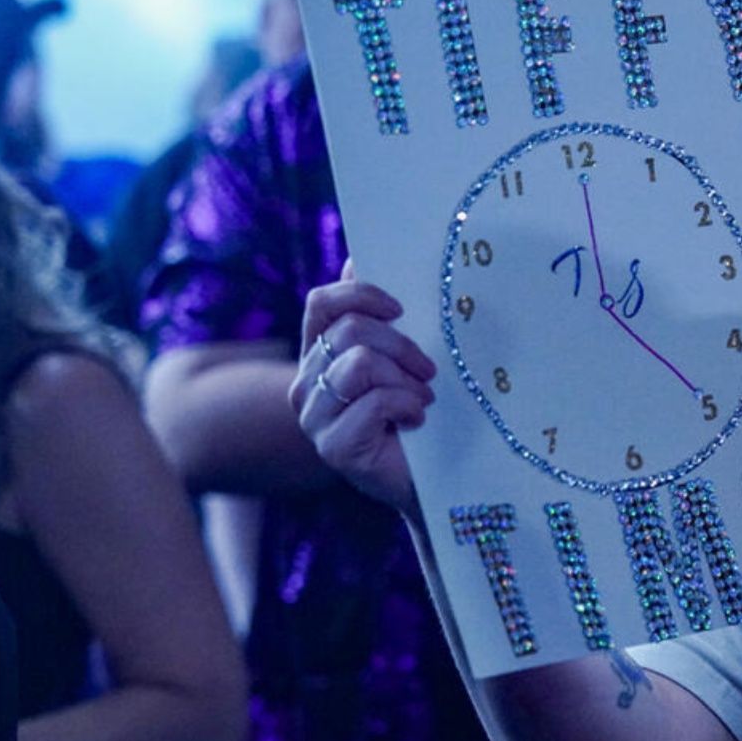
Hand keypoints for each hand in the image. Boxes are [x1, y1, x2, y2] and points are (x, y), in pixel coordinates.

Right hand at [289, 261, 437, 520]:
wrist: (436, 481)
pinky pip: (373, 401)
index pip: (322, 303)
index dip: (361, 294)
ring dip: (405, 378)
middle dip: (401, 344)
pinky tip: (416, 420)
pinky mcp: (333, 447)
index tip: (402, 307)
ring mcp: (314, 417)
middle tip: (428, 370)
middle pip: (349, 330)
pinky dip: (407, 405)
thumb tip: (360, 259)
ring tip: (422, 398)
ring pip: (359, 363)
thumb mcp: (406, 358)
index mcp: (319, 354)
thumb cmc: (422, 414)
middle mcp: (306, 383)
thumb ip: (383, 317)